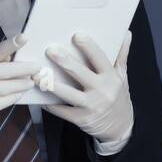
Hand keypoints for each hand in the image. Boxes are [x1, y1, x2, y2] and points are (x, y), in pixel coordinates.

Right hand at [0, 34, 40, 133]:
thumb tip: (14, 54)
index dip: (9, 45)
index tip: (24, 38)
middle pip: (0, 70)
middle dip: (21, 69)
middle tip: (37, 67)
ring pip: (2, 87)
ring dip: (19, 85)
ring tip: (31, 83)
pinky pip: (0, 102)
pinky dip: (12, 98)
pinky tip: (19, 95)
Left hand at [42, 30, 133, 147]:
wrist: (121, 127)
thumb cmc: (118, 96)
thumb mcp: (122, 76)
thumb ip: (121, 55)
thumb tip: (125, 34)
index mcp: (111, 77)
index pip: (100, 59)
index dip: (89, 47)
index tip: (77, 35)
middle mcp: (102, 91)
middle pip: (80, 73)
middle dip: (64, 61)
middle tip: (50, 50)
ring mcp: (91, 106)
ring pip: (67, 93)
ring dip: (51, 84)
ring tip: (36, 75)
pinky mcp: (81, 119)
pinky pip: (62, 111)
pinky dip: (50, 105)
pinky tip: (39, 97)